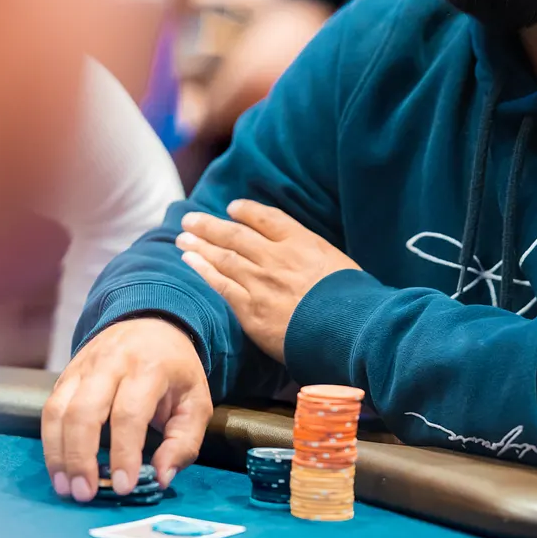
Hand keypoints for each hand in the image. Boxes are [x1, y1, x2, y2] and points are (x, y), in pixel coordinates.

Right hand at [41, 317, 211, 502]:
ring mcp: (83, 366)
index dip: (124, 453)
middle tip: (85, 494)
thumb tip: (160, 477)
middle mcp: (111, 362)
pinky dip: (50, 442)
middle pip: (84, 410)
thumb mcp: (196, 402)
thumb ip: (183, 442)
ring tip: (66, 487)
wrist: (153, 324)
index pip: (128, 413)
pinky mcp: (67, 374)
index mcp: (149, 366)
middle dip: (80, 456)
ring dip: (58, 453)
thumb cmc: (176, 370)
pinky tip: (59, 469)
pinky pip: (50, 409)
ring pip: (58, 410)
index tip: (124, 486)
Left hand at [177, 200, 359, 362]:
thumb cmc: (353, 299)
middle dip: (210, 226)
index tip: (231, 208)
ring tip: (183, 238)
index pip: (267, 218)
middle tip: (190, 219)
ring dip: (200, 246)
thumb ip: (313, 254)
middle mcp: (277, 257)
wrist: (350, 329)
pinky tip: (190, 262)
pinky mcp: (252, 310)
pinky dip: (204, 271)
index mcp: (302, 242)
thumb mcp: (338, 263)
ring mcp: (262, 282)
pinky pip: (222, 285)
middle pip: (236, 235)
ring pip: (223, 258)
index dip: (246, 211)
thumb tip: (301, 252)